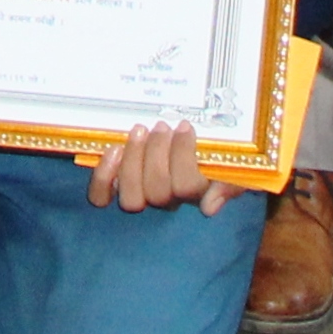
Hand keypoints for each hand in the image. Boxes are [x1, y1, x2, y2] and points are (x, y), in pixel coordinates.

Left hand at [83, 118, 234, 216]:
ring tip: (140, 131)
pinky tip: (113, 152)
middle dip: (157, 154)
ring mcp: (140, 194)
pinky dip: (104, 177)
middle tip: (162, 126)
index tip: (185, 126)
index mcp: (195, 192)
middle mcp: (167, 199)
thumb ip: (228, 186)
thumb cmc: (212, 153)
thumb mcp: (230, 165)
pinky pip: (102, 196)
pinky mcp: (115, 185)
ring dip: (134, 161)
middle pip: (158, 193)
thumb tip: (208, 207)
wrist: (196, 143)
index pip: (187, 187)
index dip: (183, 156)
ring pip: (131, 198)